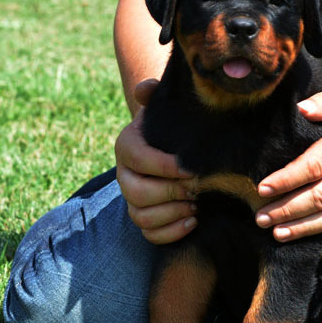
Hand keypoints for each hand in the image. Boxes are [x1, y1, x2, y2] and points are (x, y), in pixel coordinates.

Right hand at [115, 79, 198, 243]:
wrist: (177, 146)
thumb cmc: (174, 125)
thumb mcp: (166, 107)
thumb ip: (154, 93)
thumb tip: (146, 89)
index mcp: (127, 145)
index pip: (137, 158)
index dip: (162, 166)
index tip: (191, 168)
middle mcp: (124, 175)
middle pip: (136, 192)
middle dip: (170, 192)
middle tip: (197, 188)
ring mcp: (132, 199)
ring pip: (141, 216)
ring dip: (171, 214)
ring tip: (197, 205)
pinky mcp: (145, 218)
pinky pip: (150, 234)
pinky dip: (171, 232)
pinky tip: (193, 221)